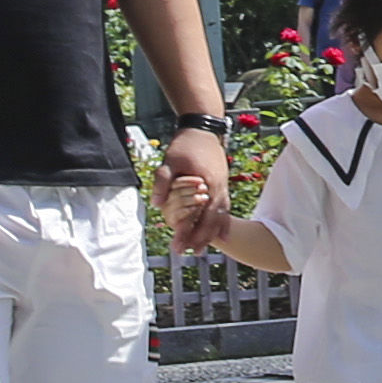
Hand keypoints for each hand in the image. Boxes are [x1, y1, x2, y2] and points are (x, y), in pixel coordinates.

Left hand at [154, 127, 231, 251]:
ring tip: (201, 249)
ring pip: (221, 216)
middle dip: (203, 238)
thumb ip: (163, 181)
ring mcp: (223, 187)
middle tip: (190, 253)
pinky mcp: (221, 185)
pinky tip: (218, 234)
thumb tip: (157, 204)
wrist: (203, 129)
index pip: (201, 216)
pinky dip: (221, 223)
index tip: (180, 246)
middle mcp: (219, 188)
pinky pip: (224, 209)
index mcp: (208, 184)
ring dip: (212, 233)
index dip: (190, 232)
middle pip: (214, 220)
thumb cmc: (186, 144)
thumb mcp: (170, 160)